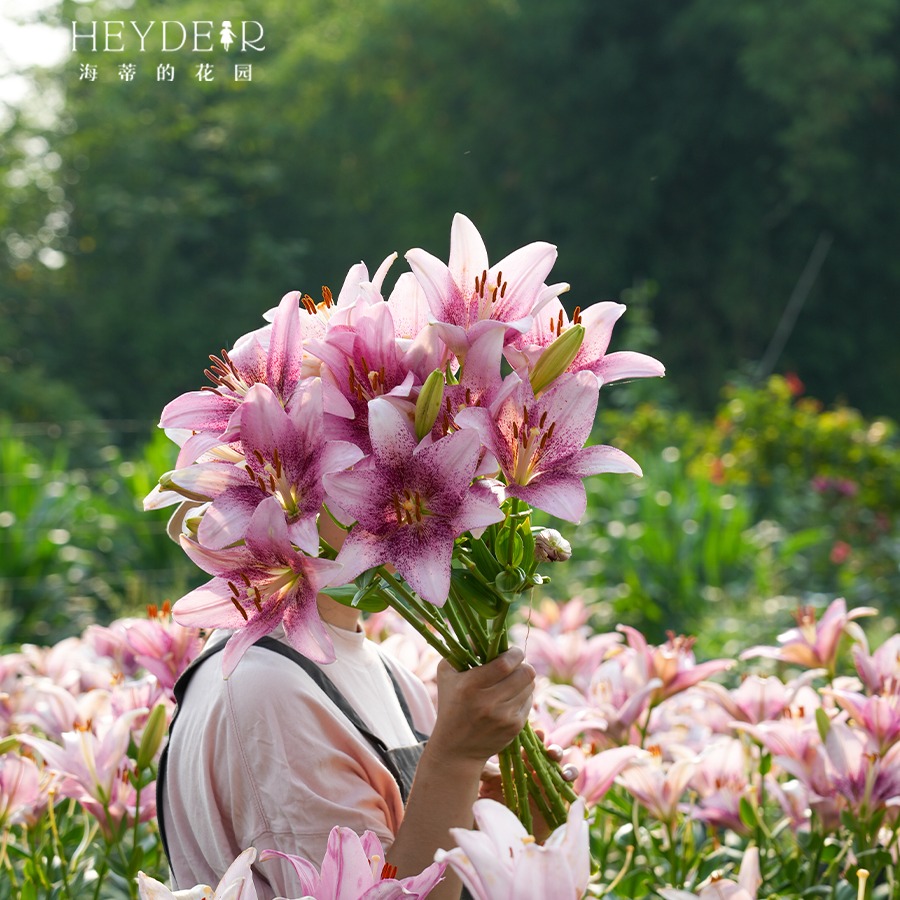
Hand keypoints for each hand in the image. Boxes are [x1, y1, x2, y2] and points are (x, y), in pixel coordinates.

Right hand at [428, 648, 535, 765]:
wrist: (456, 749)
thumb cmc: (450, 705)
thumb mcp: (447, 674)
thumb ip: (460, 650)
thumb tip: (479, 634)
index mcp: (471, 685)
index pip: (506, 663)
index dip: (515, 653)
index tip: (513, 652)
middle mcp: (488, 702)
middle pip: (525, 673)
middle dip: (523, 664)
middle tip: (516, 665)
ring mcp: (503, 717)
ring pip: (530, 686)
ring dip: (524, 680)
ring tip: (512, 681)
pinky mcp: (514, 728)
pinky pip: (530, 702)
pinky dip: (524, 696)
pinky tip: (511, 697)